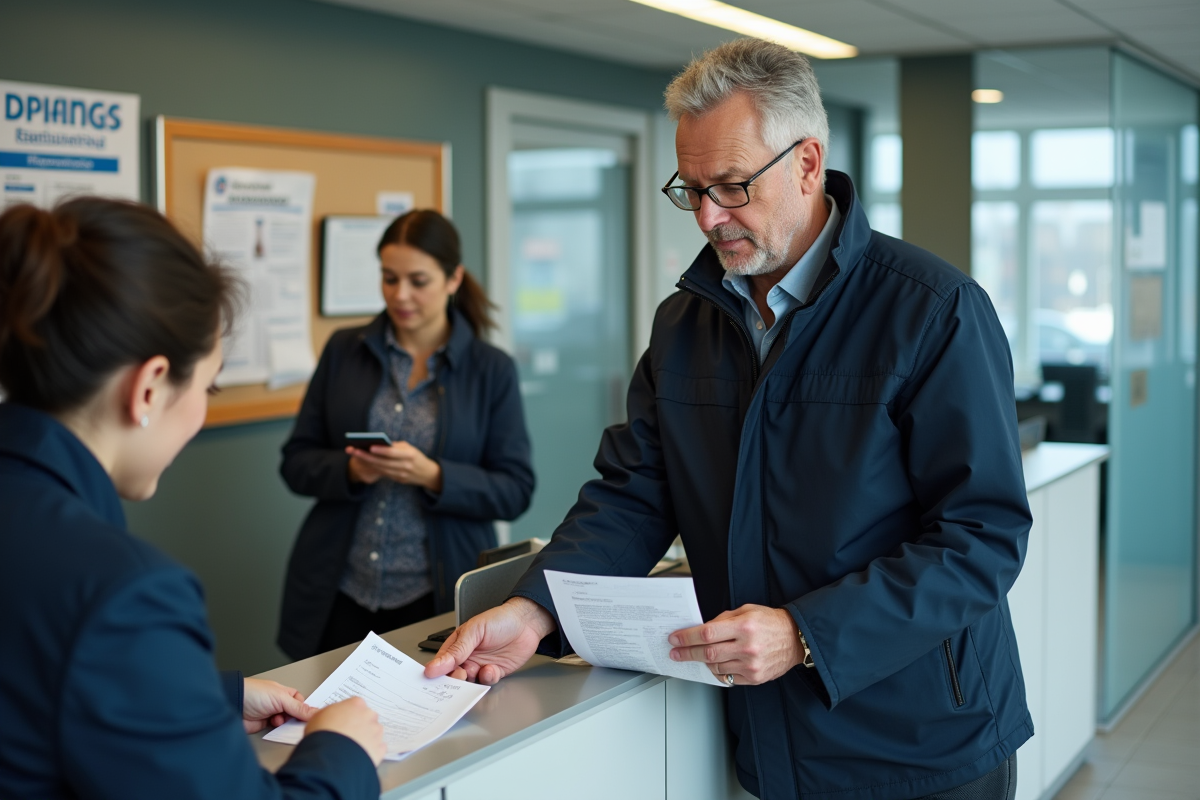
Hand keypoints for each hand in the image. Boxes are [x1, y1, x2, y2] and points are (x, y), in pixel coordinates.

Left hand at [241, 678, 316, 733]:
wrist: (233, 704)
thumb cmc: (253, 693)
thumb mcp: (281, 698)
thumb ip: (298, 707)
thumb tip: (314, 712)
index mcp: (284, 693)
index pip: (300, 702)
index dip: (305, 709)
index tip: (311, 716)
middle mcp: (279, 703)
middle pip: (295, 714)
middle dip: (297, 719)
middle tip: (299, 723)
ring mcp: (272, 715)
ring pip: (286, 723)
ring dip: (287, 725)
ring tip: (283, 722)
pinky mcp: (264, 726)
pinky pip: (277, 730)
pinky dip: (279, 731)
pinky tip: (276, 727)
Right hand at [305, 697, 386, 765]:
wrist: (331, 756)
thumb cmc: (322, 734)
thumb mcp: (318, 717)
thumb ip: (330, 713)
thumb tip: (330, 717)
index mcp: (356, 704)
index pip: (355, 705)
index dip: (348, 714)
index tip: (342, 721)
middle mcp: (369, 715)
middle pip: (367, 717)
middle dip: (359, 725)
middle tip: (347, 735)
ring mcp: (376, 732)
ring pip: (374, 733)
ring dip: (366, 738)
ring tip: (352, 748)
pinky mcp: (380, 749)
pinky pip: (378, 748)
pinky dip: (370, 752)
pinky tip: (360, 755)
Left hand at [346, 442, 442, 491]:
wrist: (427, 473)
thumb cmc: (416, 456)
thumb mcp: (410, 448)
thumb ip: (396, 446)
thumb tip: (379, 443)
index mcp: (410, 455)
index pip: (393, 453)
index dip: (381, 450)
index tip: (369, 446)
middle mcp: (405, 466)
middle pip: (382, 462)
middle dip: (366, 456)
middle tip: (353, 450)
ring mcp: (401, 474)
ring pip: (380, 468)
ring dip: (366, 462)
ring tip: (355, 454)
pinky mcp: (397, 480)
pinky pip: (383, 473)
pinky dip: (372, 467)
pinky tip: (363, 461)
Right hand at [424, 597, 554, 684]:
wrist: (527, 623)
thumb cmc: (500, 620)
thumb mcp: (474, 630)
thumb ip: (456, 650)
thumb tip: (436, 665)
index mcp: (457, 645)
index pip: (441, 662)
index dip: (436, 671)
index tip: (433, 677)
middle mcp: (467, 657)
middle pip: (453, 676)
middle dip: (454, 679)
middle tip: (460, 675)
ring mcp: (481, 666)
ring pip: (469, 682)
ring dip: (471, 680)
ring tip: (476, 671)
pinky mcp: (495, 672)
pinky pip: (486, 682)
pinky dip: (487, 678)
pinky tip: (491, 669)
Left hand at [667, 604, 803, 685]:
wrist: (796, 638)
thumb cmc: (771, 622)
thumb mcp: (747, 610)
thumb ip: (723, 619)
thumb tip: (701, 629)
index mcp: (744, 626)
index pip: (707, 633)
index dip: (687, 637)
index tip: (674, 638)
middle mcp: (747, 647)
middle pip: (707, 653)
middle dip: (687, 652)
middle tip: (675, 652)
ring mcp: (751, 665)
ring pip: (715, 666)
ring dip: (702, 662)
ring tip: (696, 656)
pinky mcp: (754, 678)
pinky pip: (727, 677)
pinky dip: (717, 671)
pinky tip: (714, 664)